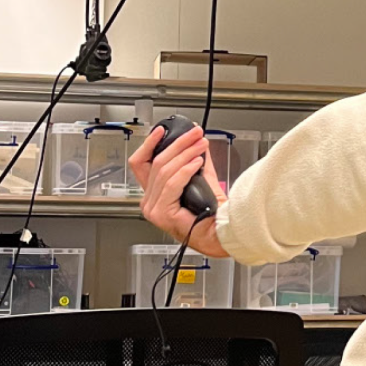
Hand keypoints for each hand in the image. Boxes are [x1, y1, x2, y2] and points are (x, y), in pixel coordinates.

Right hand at [129, 123, 229, 256]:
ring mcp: (154, 209)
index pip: (142, 164)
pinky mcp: (163, 212)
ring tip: (200, 145)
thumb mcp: (201, 180)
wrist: (222, 234)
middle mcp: (150, 202)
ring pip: (165, 171)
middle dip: (177, 144)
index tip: (162, 130)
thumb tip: (196, 142)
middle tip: (194, 134)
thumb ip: (195, 161)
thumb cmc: (213, 216)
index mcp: (154, 195)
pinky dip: (186, 170)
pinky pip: (172, 183)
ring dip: (185, 154)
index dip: (150, 144)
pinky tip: (197, 161)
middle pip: (156, 163)